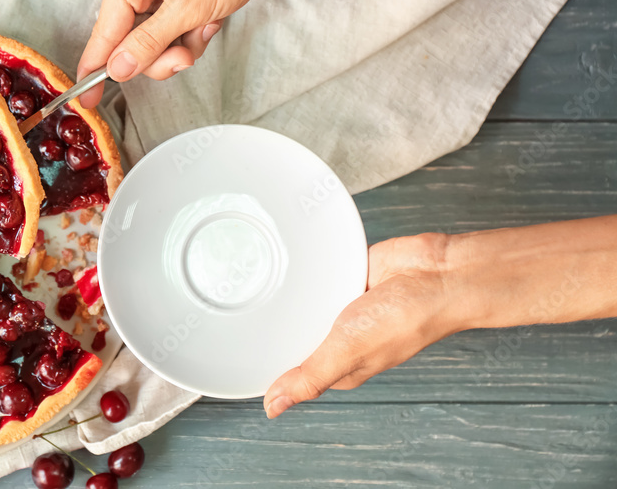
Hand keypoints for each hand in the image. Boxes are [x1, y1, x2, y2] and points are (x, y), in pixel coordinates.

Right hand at [77, 0, 294, 107]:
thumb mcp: (189, 8)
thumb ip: (148, 43)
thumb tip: (118, 68)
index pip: (103, 33)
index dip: (96, 70)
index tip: (86, 101)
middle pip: (130, 43)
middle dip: (161, 55)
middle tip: (185, 55)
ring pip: (156, 42)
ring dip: (183, 45)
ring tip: (206, 26)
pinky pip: (175, 32)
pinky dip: (194, 34)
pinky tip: (212, 19)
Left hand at [263, 216, 616, 417]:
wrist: (438, 274)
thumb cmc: (405, 318)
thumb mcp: (349, 351)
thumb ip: (311, 377)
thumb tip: (274, 408)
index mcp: (338, 365)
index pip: (290, 370)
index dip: (264, 364)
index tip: (234, 353)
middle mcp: (339, 337)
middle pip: (293, 335)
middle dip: (271, 326)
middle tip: (238, 309)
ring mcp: (343, 306)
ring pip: (303, 304)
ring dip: (290, 295)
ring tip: (259, 282)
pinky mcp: (347, 277)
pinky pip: (319, 275)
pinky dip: (309, 271)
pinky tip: (292, 265)